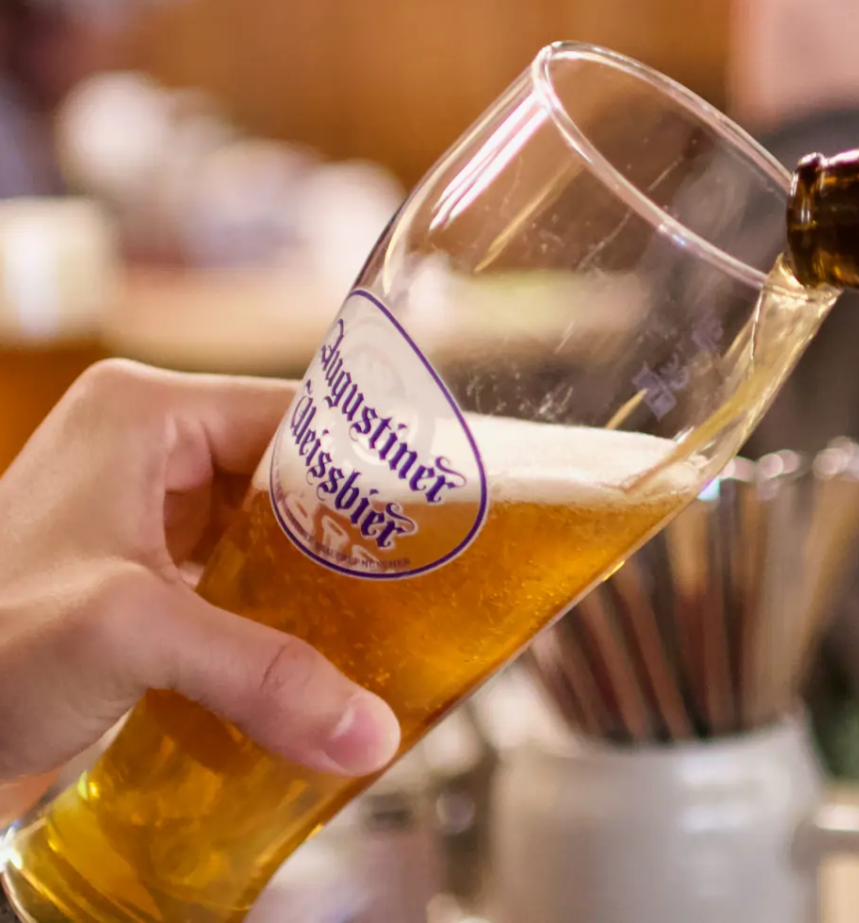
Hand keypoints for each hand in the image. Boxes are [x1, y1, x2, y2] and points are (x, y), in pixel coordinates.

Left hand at [0, 361, 399, 798]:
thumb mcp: (129, 634)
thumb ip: (259, 674)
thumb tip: (372, 731)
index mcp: (149, 412)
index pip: (303, 419)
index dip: (376, 471)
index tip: (443, 522)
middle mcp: (153, 445)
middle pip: (294, 481)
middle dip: (353, 542)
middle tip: (425, 587)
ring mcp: (143, 508)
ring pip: (268, 535)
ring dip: (316, 586)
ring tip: (389, 625)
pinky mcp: (140, 569)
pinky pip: (236, 578)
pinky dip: (275, 617)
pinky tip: (316, 658)